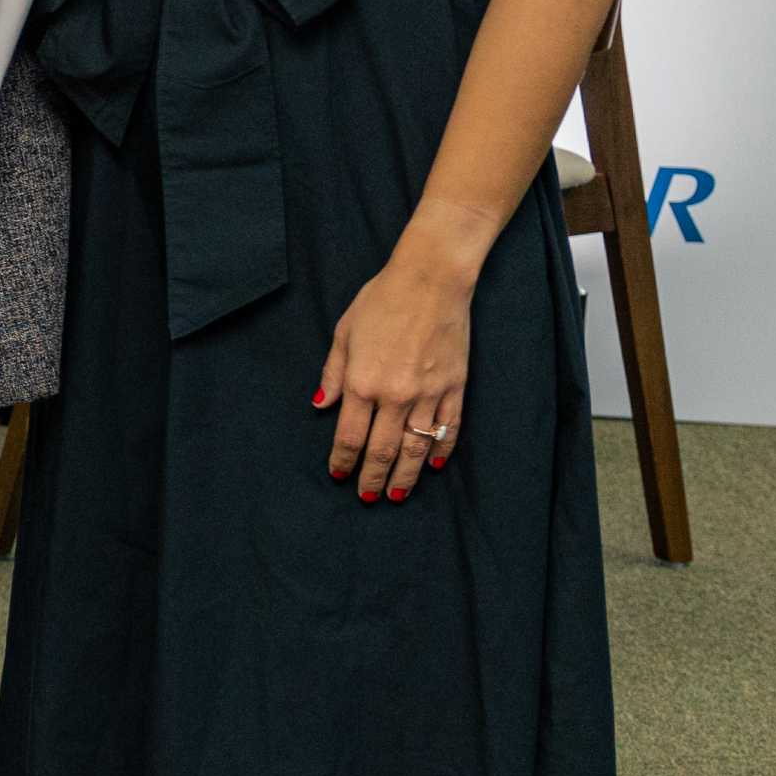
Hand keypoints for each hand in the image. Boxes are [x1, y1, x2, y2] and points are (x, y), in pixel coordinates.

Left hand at [319, 250, 473, 501]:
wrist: (431, 279)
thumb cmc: (382, 300)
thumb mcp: (344, 333)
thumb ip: (332, 374)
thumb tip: (320, 406)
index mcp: (363, 383)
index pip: (350, 437)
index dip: (343, 461)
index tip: (339, 475)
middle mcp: (395, 396)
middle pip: (382, 451)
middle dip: (372, 479)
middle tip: (367, 497)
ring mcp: (429, 394)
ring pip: (416, 449)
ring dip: (405, 477)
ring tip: (396, 495)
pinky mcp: (455, 387)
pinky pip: (449, 429)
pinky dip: (442, 451)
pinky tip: (435, 466)